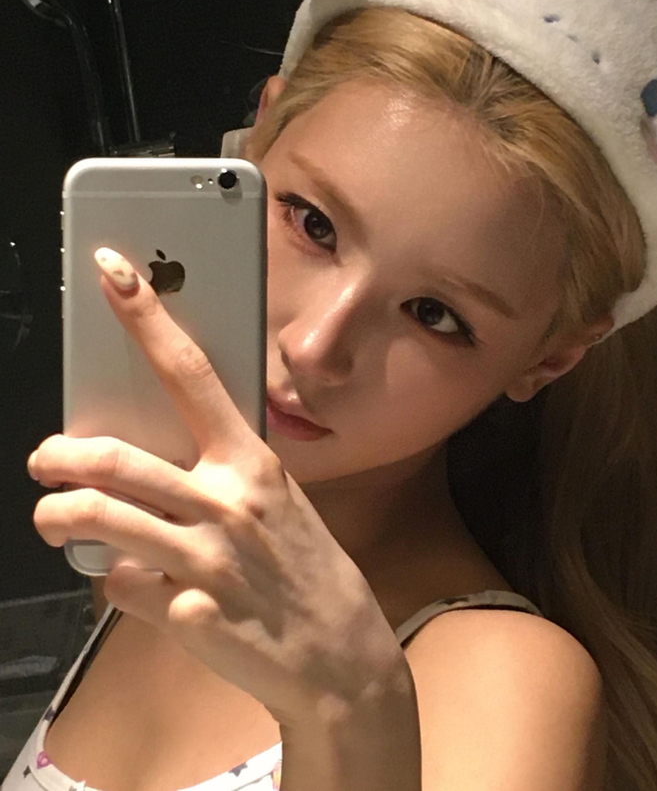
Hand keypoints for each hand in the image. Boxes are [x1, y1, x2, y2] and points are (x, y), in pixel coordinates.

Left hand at [29, 248, 405, 728]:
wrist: (341, 657)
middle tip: (44, 460)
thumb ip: (217, 474)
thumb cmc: (306, 567)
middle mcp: (227, 502)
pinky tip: (134, 583)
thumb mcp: (277, 501)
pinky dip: (114, 580)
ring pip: (100, 520)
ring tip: (54, 519)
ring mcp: (206, 559)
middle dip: (59, 455)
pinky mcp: (188, 611)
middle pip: (116, 458)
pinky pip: (121, 585)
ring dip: (59, 517)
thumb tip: (151, 456)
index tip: (115, 271)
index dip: (148, 317)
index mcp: (252, 462)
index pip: (192, 371)